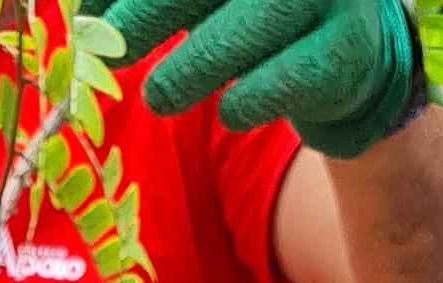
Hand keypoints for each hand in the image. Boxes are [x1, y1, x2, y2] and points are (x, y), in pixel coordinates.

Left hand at [111, 0, 422, 147]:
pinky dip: (243, 104)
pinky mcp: (344, 53)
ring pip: (240, 33)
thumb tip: (87, 16)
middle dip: (149, 15)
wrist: (355, 53)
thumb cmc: (262, 13)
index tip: (89, 15)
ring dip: (189, 71)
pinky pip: (278, 83)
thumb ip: (160, 0)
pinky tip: (231, 111)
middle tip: (111, 47)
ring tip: (159, 95)